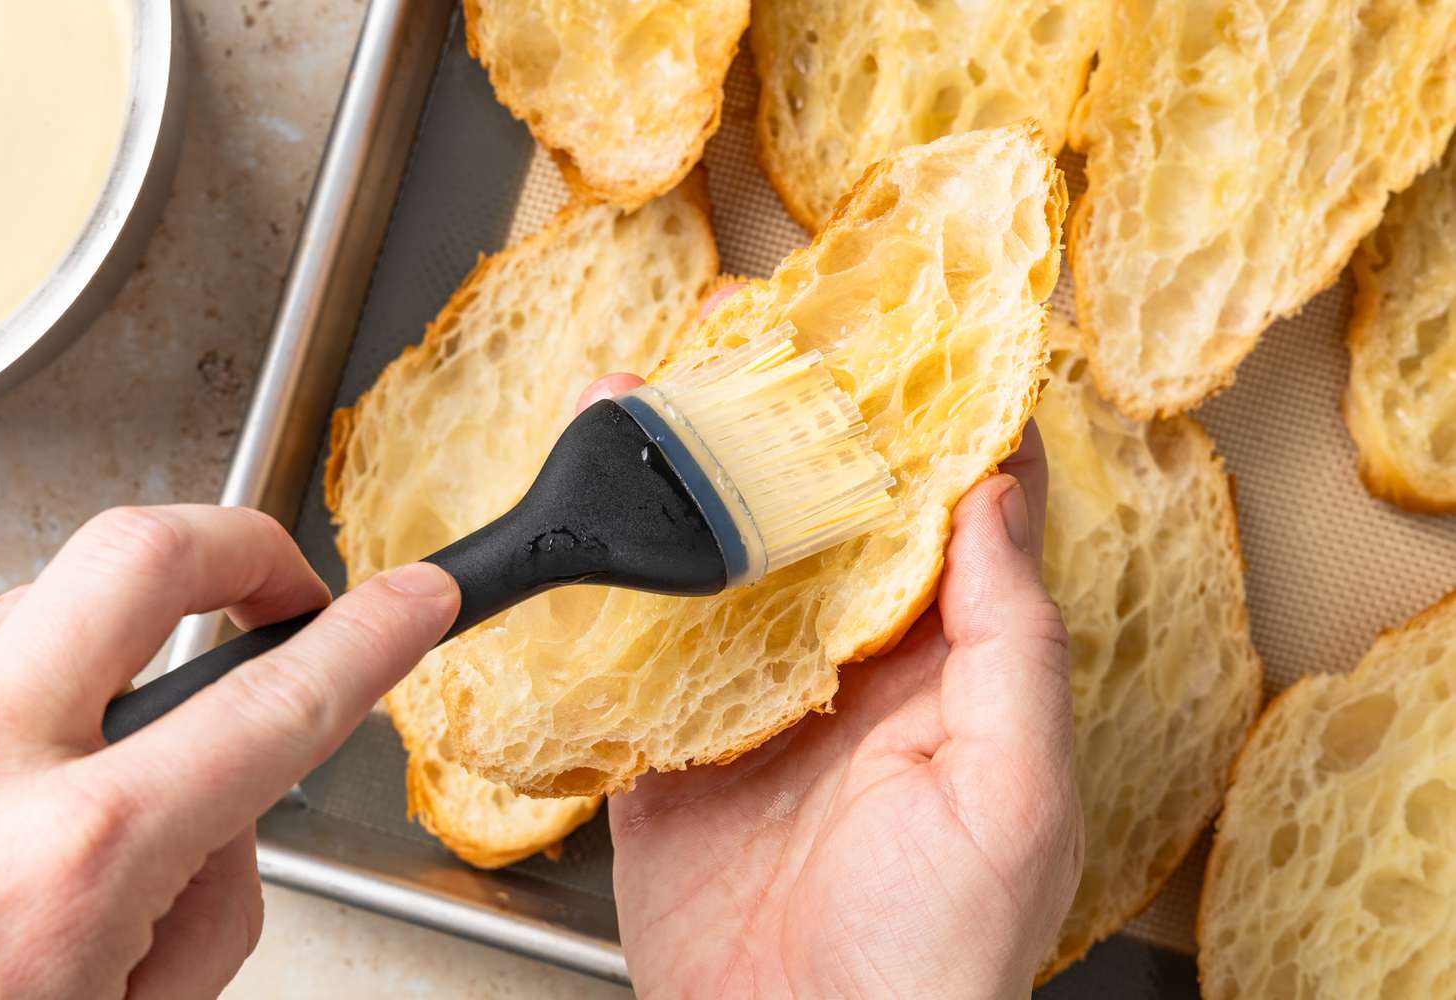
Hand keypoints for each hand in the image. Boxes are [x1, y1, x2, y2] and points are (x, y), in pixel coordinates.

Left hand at [0, 505, 458, 998]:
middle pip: (139, 556)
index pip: (278, 699)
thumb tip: (219, 806)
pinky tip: (34, 758)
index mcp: (75, 858)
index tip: (414, 599)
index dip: (374, 635)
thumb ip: (212, 897)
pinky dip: (28, 682)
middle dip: (243, 546)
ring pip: (43, 595)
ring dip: (119, 631)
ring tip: (135, 721)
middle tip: (285, 588)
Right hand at [597, 367, 1081, 995]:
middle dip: (780, 433)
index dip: (919, 430)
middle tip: (745, 340)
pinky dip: (612, 589)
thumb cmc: (937, 953)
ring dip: (688, 489)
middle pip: (814, 526)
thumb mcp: (1012, 792)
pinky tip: (589, 522)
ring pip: (721, 570)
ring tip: (649, 398)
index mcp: (941, 669)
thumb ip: (1010, 644)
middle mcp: (848, 673)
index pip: (939, 521)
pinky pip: (641, 655)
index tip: (894, 343)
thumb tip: (998, 497)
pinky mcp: (673, 753)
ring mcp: (755, 707)